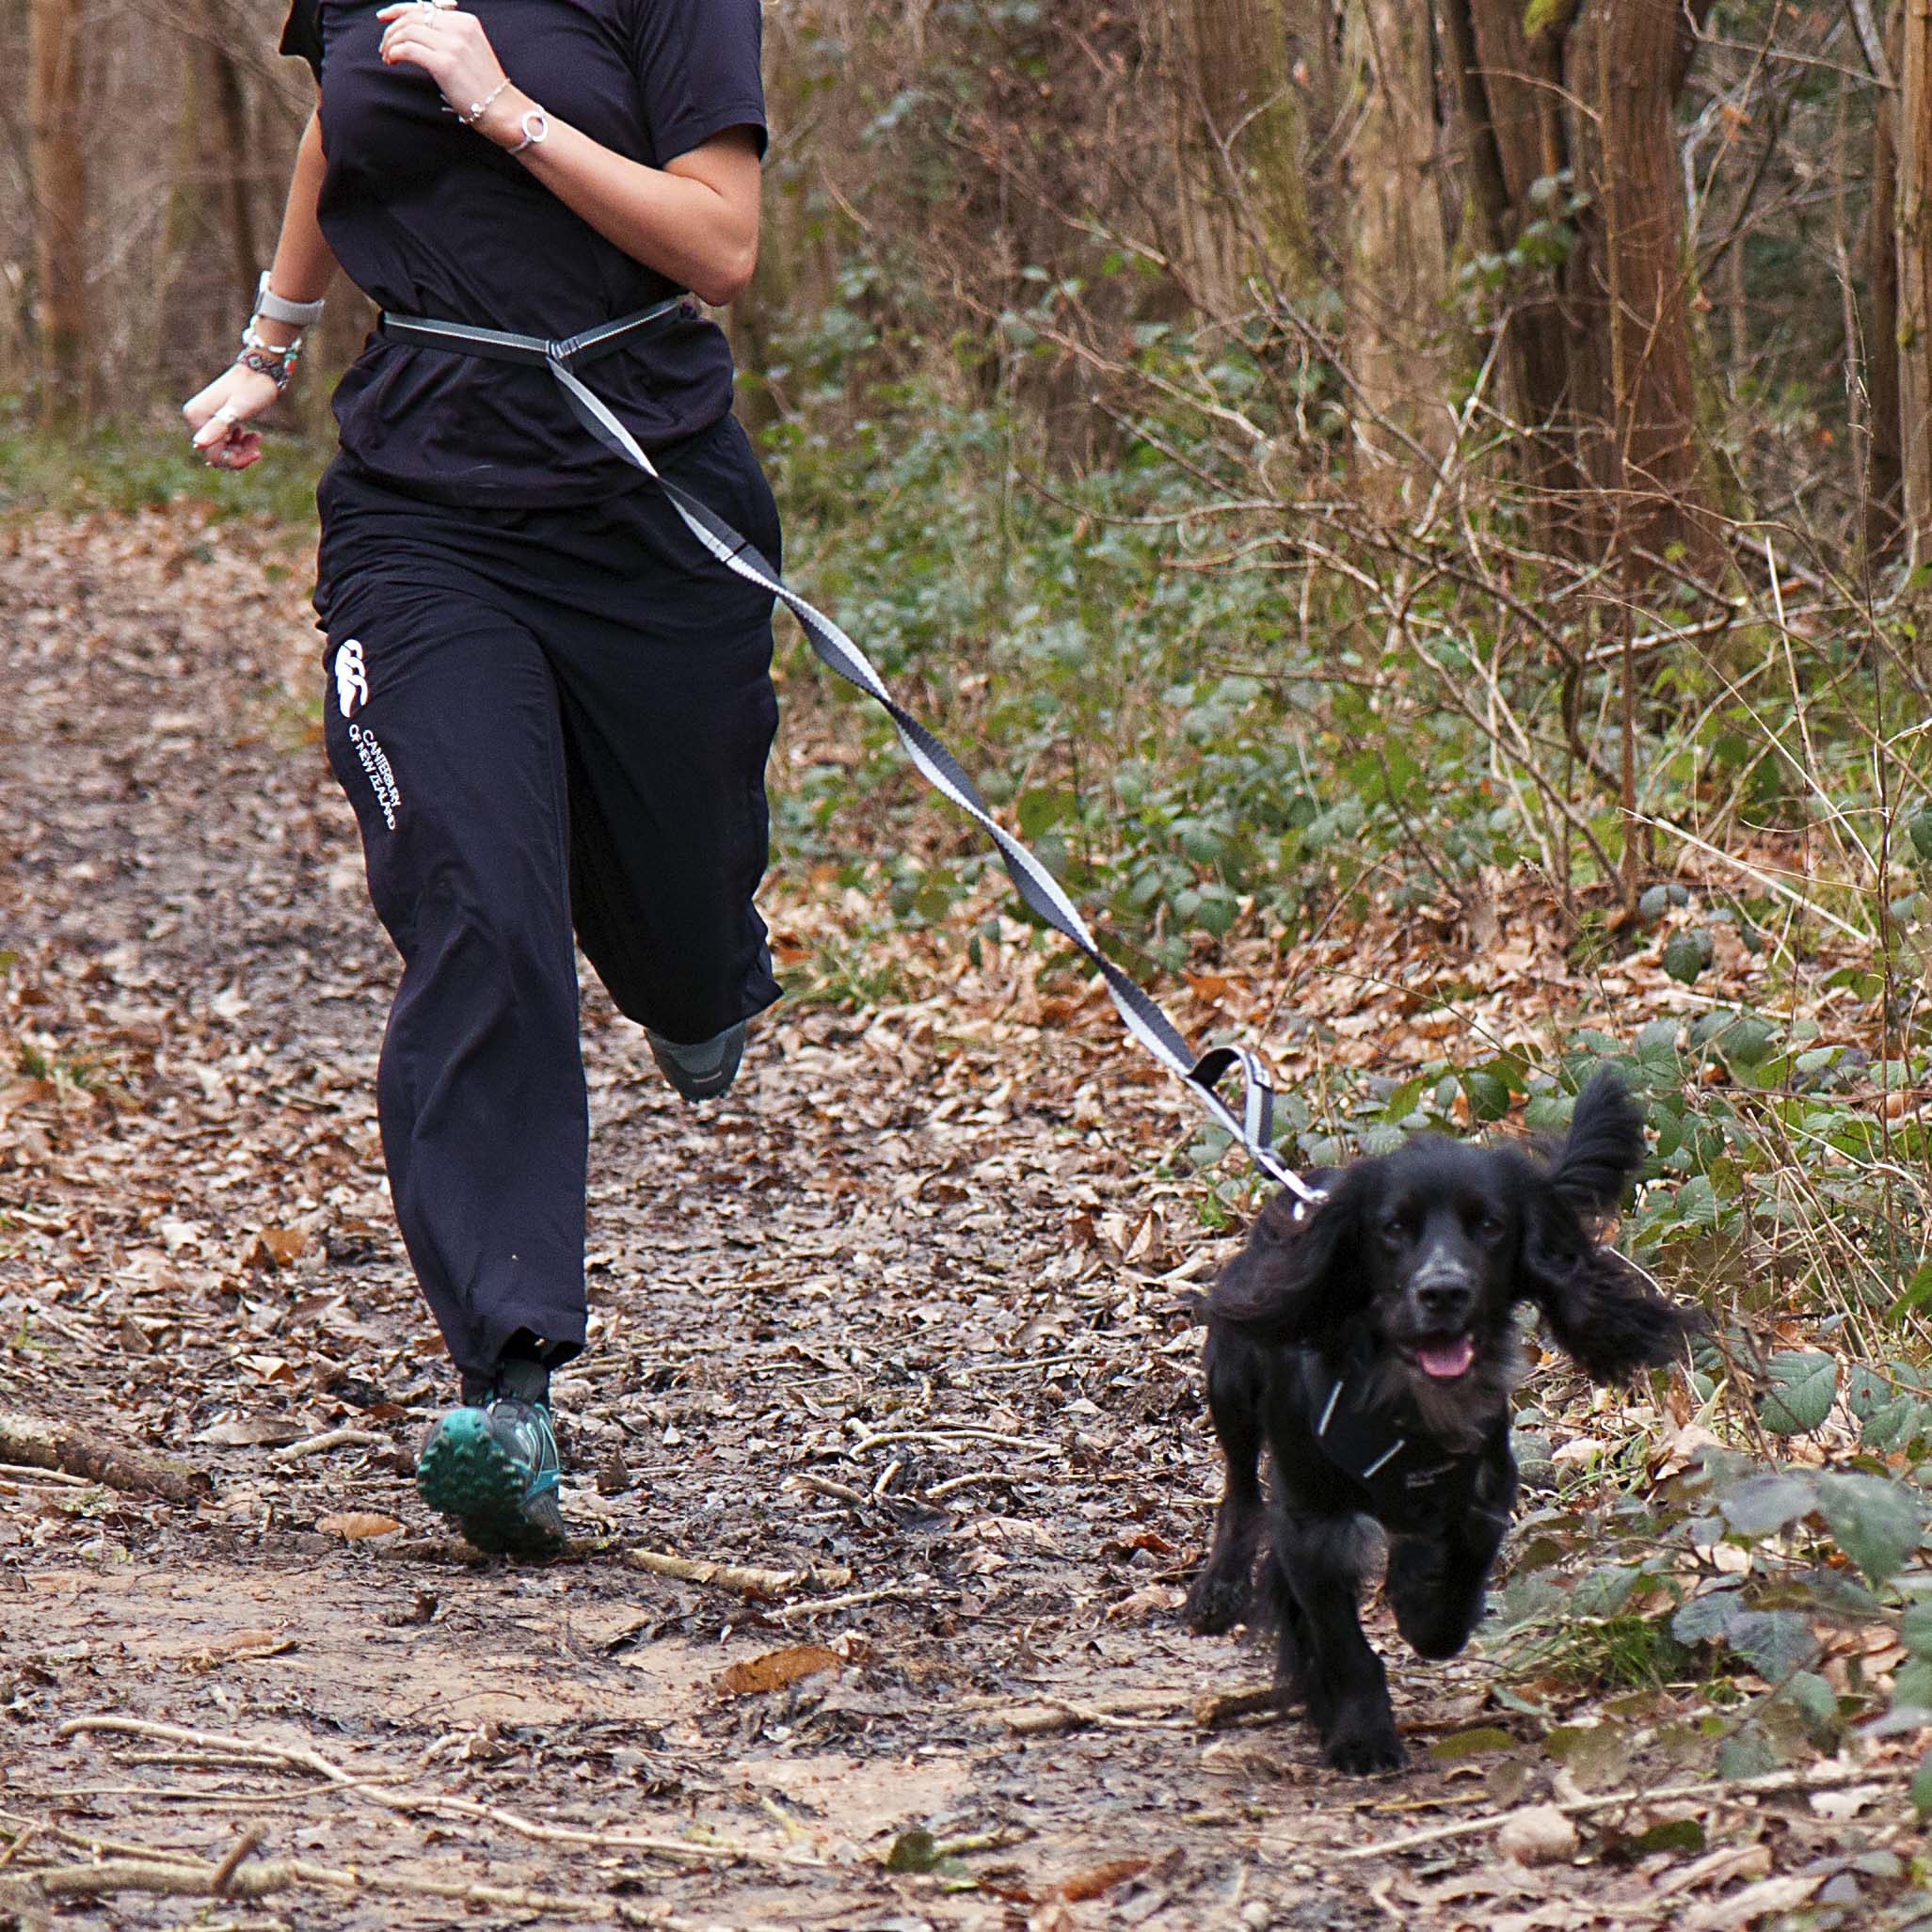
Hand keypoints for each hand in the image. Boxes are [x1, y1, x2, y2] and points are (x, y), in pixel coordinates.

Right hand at [181, 364, 281, 470]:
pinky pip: (225, 439)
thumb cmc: (252, 389)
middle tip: (258, 446)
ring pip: (222, 448)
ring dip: (241, 448)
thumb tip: (197, 444)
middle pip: (216, 453)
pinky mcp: (216, 417)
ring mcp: (205, 417)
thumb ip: (218, 427)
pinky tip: (254, 435)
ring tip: (257, 437)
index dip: (235, 460)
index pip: (212, 454)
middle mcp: (196, 416)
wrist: (261, 370)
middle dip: (239, 454)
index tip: (258, 453)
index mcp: (196, 416)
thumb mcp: (237, 410)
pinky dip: (240, 441)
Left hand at [376, 1, 511, 132]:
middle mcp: (459, 28)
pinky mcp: (446, 64)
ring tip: (388, 56)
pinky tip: (392, 61)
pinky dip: (395, 53)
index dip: (398, 10)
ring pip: (407, 31)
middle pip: (412, 17)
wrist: (503, 110)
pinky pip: (409, 49)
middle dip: (392, 30)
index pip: (423, 7)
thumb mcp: (470, 51)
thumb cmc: (485, 87)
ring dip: (391, 43)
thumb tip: (417, 32)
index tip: (383, 19)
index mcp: (466, 21)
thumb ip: (449, 37)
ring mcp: (453, 45)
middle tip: (384, 47)